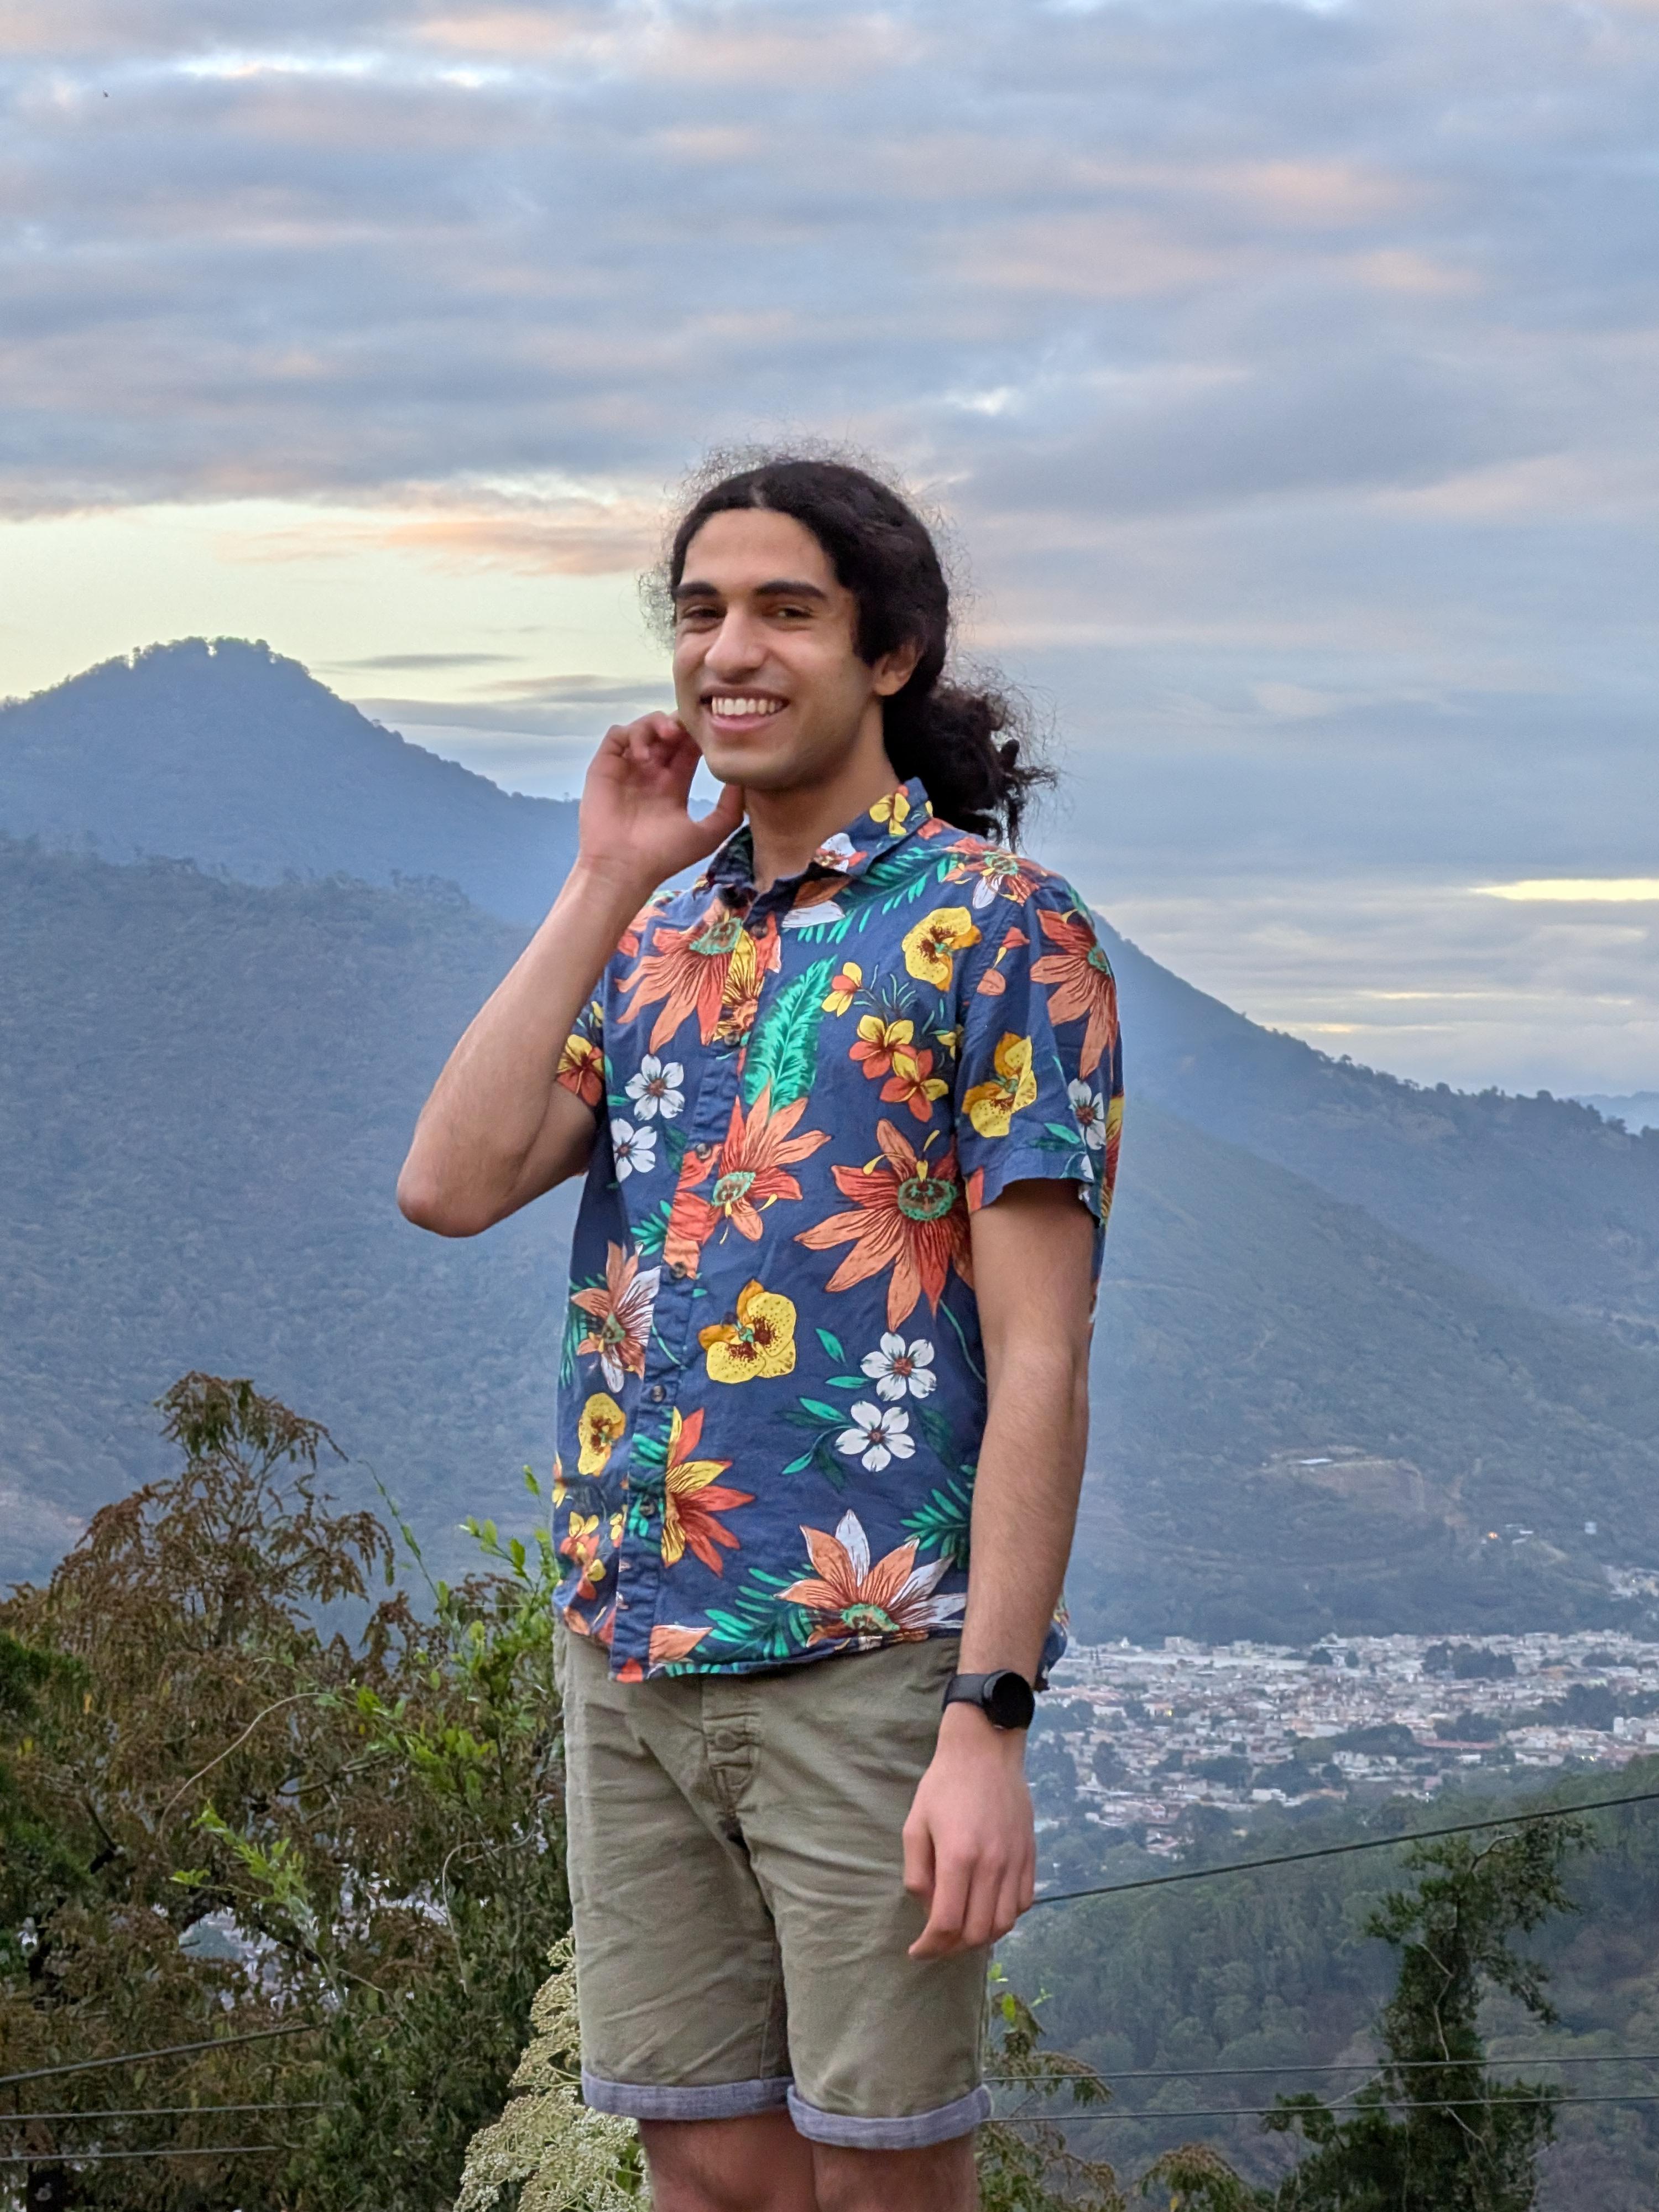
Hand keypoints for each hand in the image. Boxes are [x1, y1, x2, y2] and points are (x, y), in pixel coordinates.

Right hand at [578, 713, 744, 899]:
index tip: (712, 734)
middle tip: (691, 726)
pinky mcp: (605, 766)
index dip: (700, 736)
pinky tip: (643, 756)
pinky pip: (617, 734)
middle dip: (681, 723)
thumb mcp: (708, 834)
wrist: (623, 868)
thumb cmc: (663, 856)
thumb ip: (730, 808)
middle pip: (667, 732)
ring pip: (643, 727)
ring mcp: (627, 767)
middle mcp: (650, 772)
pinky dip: (632, 734)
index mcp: (673, 784)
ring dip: (657, 723)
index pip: (688, 747)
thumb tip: (745, 778)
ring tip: (669, 735)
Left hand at [902, 1704, 1035, 1957]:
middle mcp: (992, 1865)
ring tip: (962, 1930)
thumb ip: (918, 1873)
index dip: (930, 1947)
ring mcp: (1016, 1862)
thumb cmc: (943, 1785)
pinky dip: (1005, 1917)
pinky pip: (1023, 1903)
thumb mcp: (915, 1825)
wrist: (985, 1750)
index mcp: (958, 1857)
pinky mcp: (1030, 1856)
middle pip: (978, 1932)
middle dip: (953, 1947)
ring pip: (1004, 1924)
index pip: (947, 1923)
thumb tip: (928, 1911)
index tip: (917, 1952)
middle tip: (937, 1942)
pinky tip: (988, 1908)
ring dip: (982, 1937)